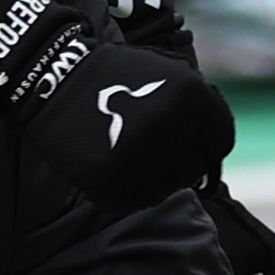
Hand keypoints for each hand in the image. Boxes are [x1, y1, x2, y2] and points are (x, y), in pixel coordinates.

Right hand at [0, 0, 232, 212]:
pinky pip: (128, 203)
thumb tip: (214, 172)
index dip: (205, 146)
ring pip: (163, 192)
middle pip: (193, 172)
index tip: (183, 142)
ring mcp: (137, 155)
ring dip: (149, 181)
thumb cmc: (117, 75)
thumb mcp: (170, 74)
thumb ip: (201, 111)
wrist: (53, 72)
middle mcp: (169, 126)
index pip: (221, 143)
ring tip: (129, 159)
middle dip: (176, 164)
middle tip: (150, 150)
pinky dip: (120, 193)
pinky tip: (109, 169)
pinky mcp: (105, 179)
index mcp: (192, 95)